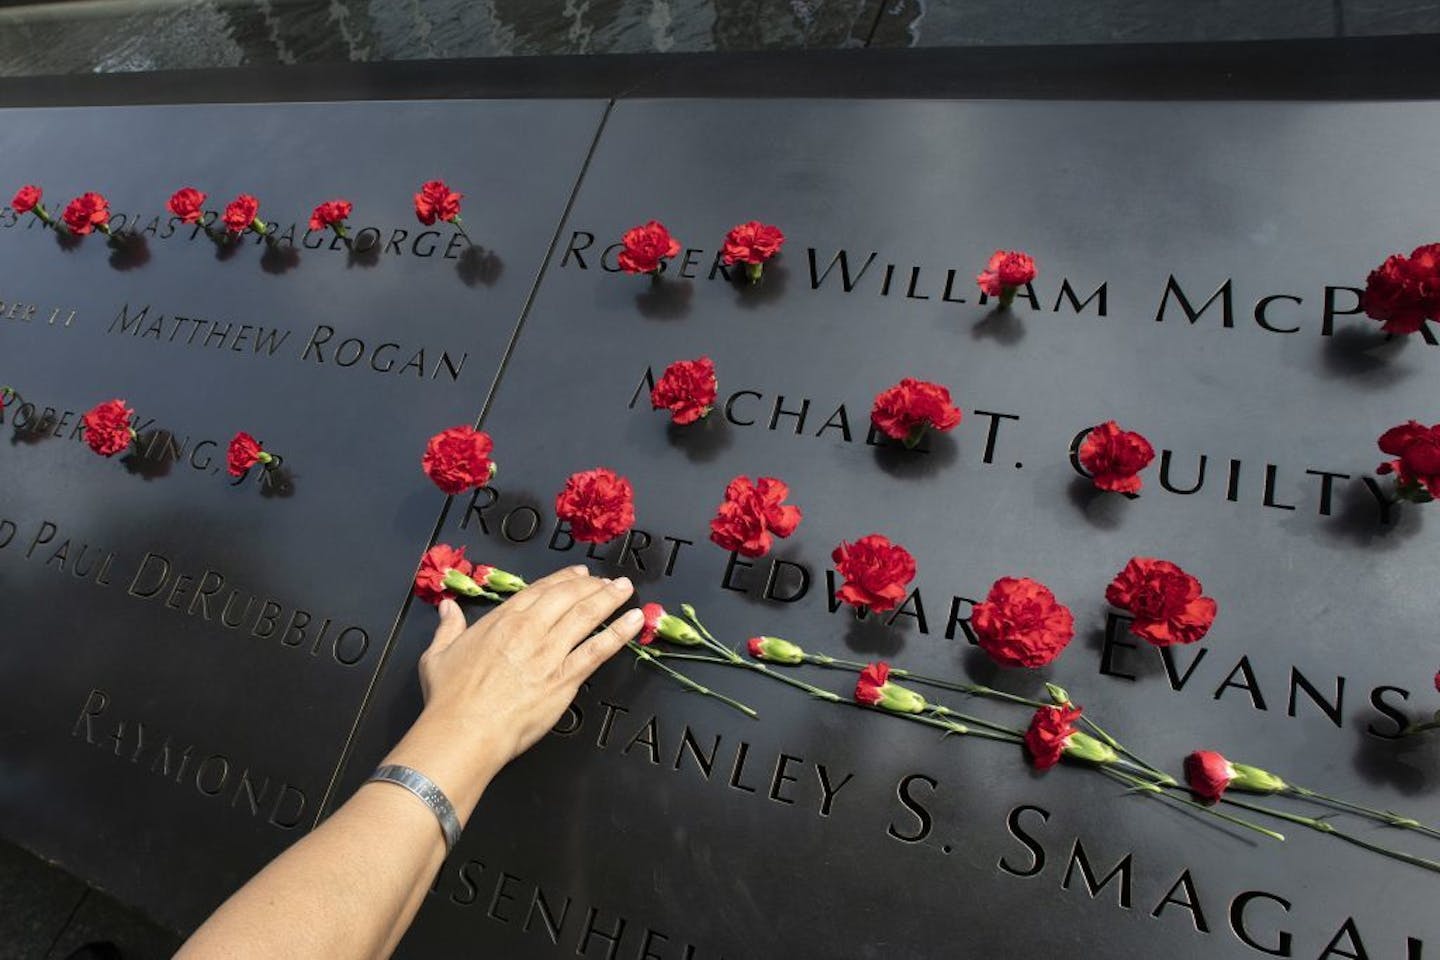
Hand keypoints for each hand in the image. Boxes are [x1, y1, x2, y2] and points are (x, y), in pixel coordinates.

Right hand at [417, 565, 642, 766]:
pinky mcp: (565, 678)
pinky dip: (620, 632)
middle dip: (591, 585)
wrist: (463, 730)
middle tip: (607, 581)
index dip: (563, 580)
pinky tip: (634, 620)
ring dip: (609, 599)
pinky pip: (598, 649)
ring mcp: (549, 652)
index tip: (579, 574)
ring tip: (625, 589)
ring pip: (586, 615)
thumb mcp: (437, 655)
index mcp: (501, 620)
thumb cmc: (449, 699)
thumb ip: (448, 627)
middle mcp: (529, 629)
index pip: (539, 591)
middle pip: (567, 597)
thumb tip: (448, 608)